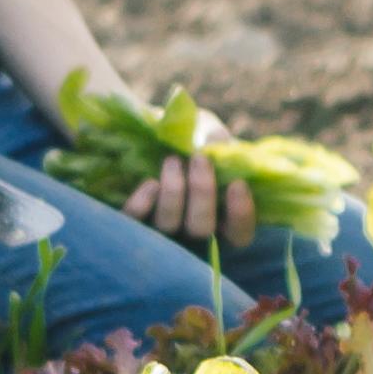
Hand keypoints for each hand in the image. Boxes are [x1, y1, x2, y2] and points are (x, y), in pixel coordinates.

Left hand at [122, 140, 256, 250]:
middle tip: (200, 159)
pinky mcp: (132, 224)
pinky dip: (142, 204)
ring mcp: (161, 233)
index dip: (240, 215)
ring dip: (173, 191)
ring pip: (169, 226)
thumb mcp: (209, 137)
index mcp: (221, 223)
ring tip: (172, 160)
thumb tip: (211, 145)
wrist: (151, 142)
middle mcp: (192, 236)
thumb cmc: (190, 143)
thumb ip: (216, 143)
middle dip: (202, 193)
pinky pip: (135, 222)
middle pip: (201, 230)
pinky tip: (151, 183)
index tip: (238, 184)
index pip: (238, 236)